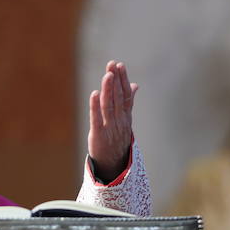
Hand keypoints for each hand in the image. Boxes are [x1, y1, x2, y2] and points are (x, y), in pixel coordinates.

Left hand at [87, 60, 136, 183]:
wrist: (113, 164)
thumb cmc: (117, 138)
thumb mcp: (125, 120)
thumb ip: (128, 102)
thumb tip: (135, 85)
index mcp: (126, 116)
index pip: (126, 95)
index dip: (123, 80)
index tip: (120, 65)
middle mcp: (119, 120)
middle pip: (119, 98)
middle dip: (116, 80)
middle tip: (112, 64)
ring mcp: (110, 127)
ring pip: (109, 106)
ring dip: (108, 89)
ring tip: (107, 75)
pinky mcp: (98, 135)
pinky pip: (97, 119)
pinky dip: (95, 106)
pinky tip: (94, 94)